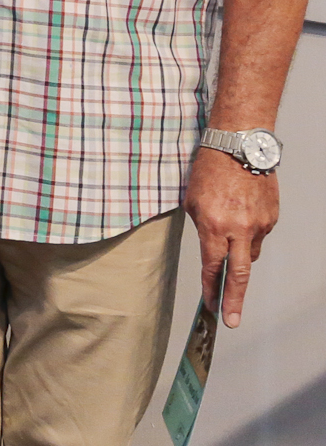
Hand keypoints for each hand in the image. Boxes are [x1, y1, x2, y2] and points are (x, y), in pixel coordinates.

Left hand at [185, 148, 277, 327]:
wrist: (239, 145)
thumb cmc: (209, 168)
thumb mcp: (192, 200)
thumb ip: (202, 228)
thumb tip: (212, 248)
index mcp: (214, 225)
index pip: (212, 266)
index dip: (211, 288)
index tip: (212, 305)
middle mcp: (239, 228)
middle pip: (239, 274)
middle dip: (234, 300)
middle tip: (232, 319)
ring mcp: (259, 224)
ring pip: (249, 252)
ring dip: (239, 253)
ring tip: (228, 232)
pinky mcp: (271, 217)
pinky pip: (258, 235)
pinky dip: (248, 233)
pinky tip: (240, 216)